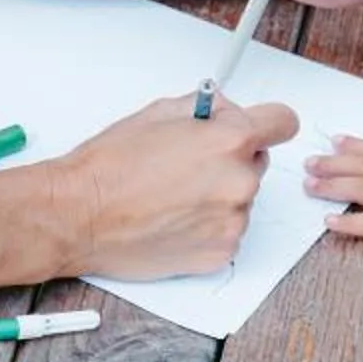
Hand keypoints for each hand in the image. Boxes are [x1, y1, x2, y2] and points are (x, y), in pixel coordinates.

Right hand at [58, 91, 298, 278]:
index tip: (258, 128)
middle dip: (232, 159)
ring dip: (218, 195)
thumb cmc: (109, 167)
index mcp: (229, 141)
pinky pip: (228, 230)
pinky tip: (174, 218)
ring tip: (173, 195)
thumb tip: (224, 111)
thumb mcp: (158, 112)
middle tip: (189, 164)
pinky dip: (208, 225)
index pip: (283, 123)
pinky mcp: (220, 253)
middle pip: (258, 161)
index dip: (267, 122)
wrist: (78, 215)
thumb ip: (206, 108)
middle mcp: (238, 182)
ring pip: (241, 198)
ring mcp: (232, 221)